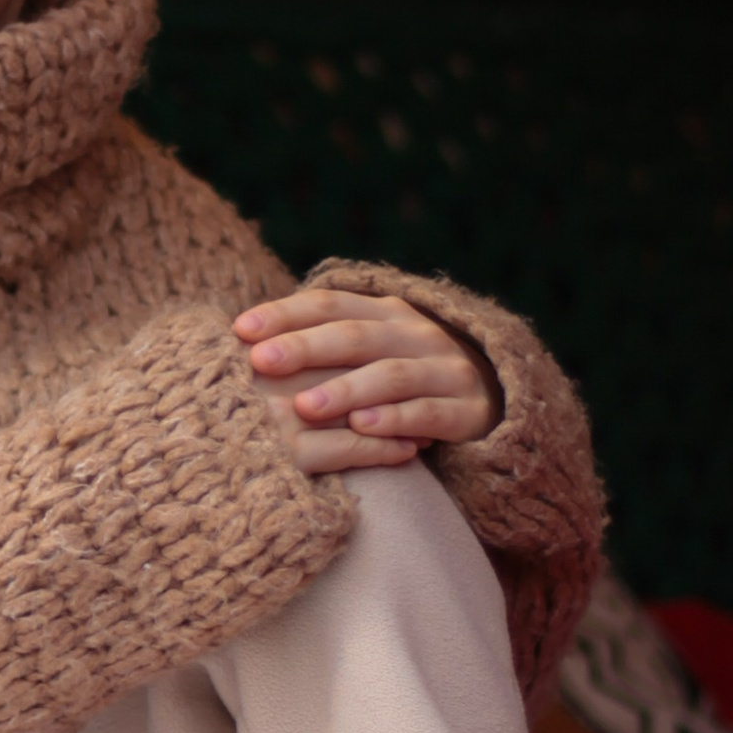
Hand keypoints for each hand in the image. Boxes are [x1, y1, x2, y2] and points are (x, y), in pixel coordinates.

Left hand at [234, 285, 502, 475]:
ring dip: (346, 389)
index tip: (241, 330)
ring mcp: (445, 369)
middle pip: (354, 335)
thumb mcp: (369, 350)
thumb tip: (242, 340)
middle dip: (305, 348)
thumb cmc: (403, 377)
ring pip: (390, 375)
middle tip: (262, 362)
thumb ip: (321, 343)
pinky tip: (362, 428)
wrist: (491, 400)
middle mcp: (415, 333)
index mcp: (385, 312)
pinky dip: (395, 420)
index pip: (329, 304)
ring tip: (306, 405)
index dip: (284, 314)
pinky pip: (428, 412)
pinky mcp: (466, 409)